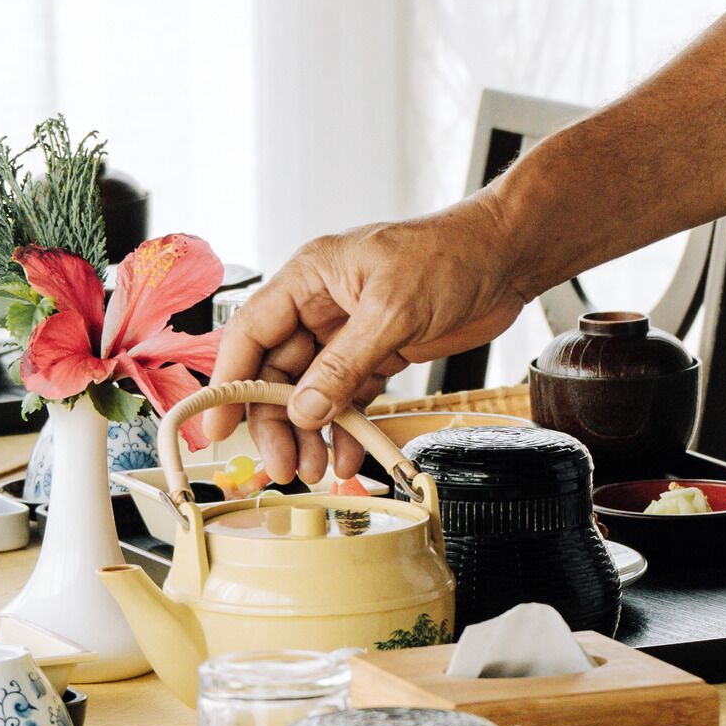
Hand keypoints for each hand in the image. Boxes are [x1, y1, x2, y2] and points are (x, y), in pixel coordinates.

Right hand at [203, 208, 530, 481]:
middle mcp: (321, 305)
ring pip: (311, 391)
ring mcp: (349, 331)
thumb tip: (303, 410)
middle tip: (284, 466)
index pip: (250, 333)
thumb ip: (344, 364)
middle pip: (277, 372)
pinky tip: (346, 455)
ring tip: (315, 471)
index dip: (229, 381)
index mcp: (309, 277)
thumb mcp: (392, 310)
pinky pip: (349, 397)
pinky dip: (345, 428)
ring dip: (310, 433)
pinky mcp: (379, 353)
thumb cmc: (451, 255)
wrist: (508, 256)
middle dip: (276, 422)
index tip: (218, 427)